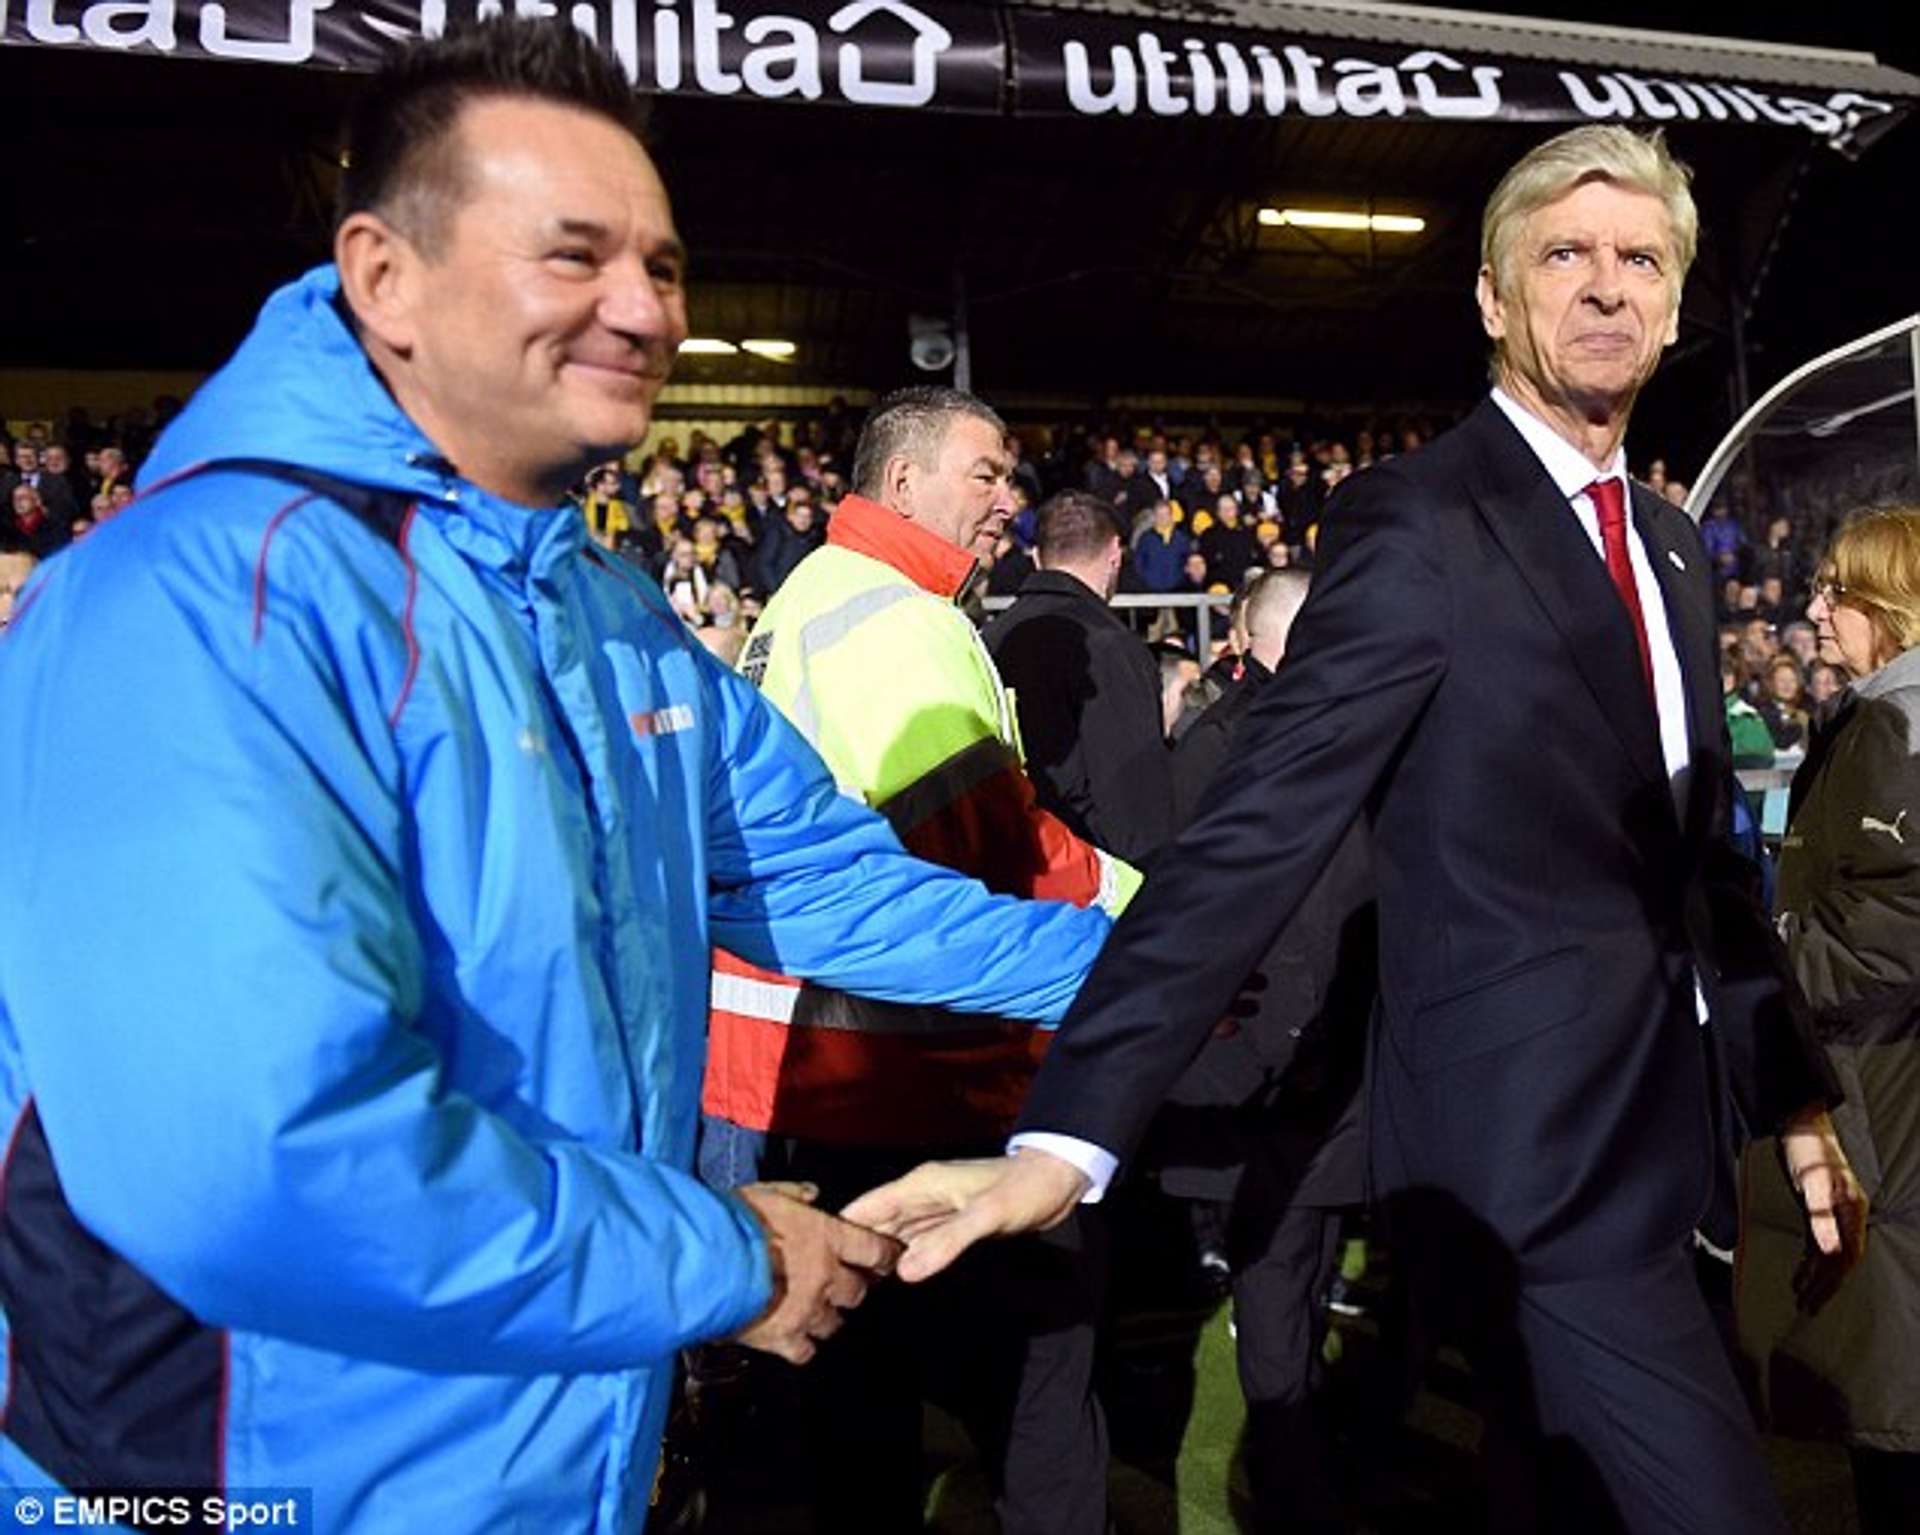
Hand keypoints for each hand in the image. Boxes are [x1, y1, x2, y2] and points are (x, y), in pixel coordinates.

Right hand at [730, 1181, 902, 1363]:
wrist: (707, 1261)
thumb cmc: (735, 1222)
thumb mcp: (766, 1192)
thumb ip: (794, 1193)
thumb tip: (811, 1194)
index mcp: (826, 1238)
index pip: (874, 1250)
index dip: (884, 1256)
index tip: (886, 1259)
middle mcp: (825, 1277)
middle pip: (857, 1292)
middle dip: (850, 1289)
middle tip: (840, 1285)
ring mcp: (807, 1311)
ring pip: (834, 1323)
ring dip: (825, 1317)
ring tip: (810, 1311)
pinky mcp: (783, 1338)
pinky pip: (805, 1351)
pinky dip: (800, 1346)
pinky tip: (791, 1338)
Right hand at [840, 1150, 1088, 1282]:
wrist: (1057, 1181)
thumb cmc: (1023, 1191)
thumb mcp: (986, 1217)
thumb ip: (946, 1242)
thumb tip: (903, 1273)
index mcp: (921, 1185)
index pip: (867, 1207)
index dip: (839, 1227)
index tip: (814, 1257)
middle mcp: (921, 1196)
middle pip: (875, 1224)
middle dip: (853, 1248)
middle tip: (827, 1285)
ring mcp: (935, 1211)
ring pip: (894, 1235)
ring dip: (876, 1256)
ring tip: (850, 1287)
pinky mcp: (951, 1225)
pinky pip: (917, 1243)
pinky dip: (903, 1258)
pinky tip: (892, 1277)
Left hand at [1780, 1107, 1868, 1315]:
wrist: (1799, 1122)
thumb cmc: (1807, 1150)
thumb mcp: (1812, 1183)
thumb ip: (1821, 1217)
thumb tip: (1832, 1251)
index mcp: (1851, 1211)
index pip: (1846, 1256)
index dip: (1831, 1280)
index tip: (1814, 1300)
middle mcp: (1847, 1214)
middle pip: (1840, 1258)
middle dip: (1824, 1284)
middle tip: (1806, 1306)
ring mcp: (1834, 1210)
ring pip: (1830, 1251)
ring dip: (1816, 1273)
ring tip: (1800, 1294)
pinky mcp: (1820, 1205)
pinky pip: (1820, 1238)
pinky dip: (1811, 1256)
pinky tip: (1801, 1268)